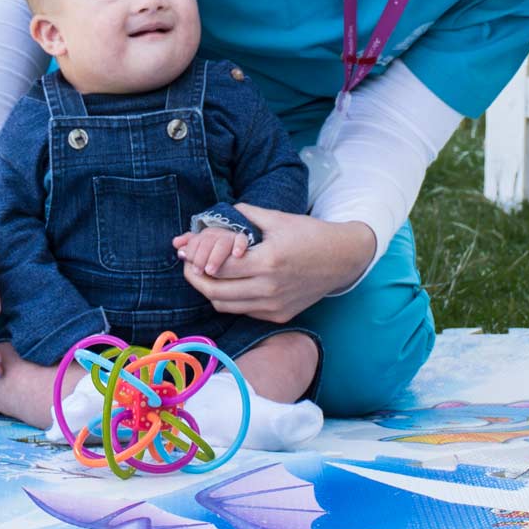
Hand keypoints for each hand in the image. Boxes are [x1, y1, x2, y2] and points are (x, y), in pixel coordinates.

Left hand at [181, 205, 376, 322]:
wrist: (342, 259)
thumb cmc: (309, 234)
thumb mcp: (277, 218)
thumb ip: (244, 215)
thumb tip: (216, 213)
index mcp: (268, 262)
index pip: (219, 268)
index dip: (197, 261)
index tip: (186, 252)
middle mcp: (270, 289)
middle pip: (216, 292)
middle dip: (196, 279)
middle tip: (188, 266)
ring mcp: (275, 306)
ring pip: (227, 306)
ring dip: (210, 292)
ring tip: (203, 275)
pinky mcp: (279, 315)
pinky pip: (244, 311)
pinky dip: (230, 299)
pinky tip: (228, 284)